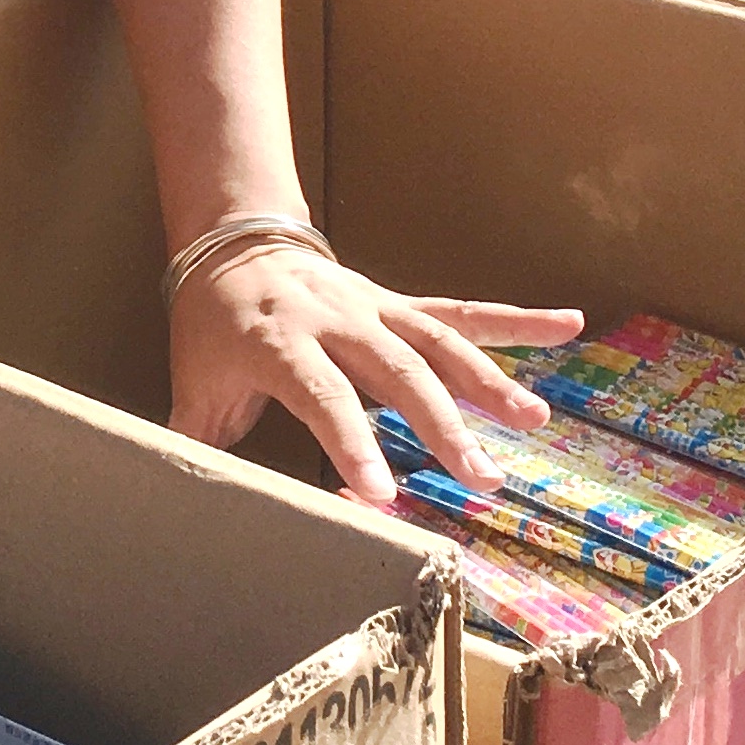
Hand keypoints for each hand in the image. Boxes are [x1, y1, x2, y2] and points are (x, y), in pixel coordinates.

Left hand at [167, 230, 581, 499]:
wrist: (233, 244)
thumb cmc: (213, 326)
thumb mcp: (195, 384)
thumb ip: (195, 444)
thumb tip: (177, 500)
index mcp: (279, 343)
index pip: (321, 396)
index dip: (351, 443)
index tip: (382, 496)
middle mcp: (336, 319)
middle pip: (396, 371)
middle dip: (441, 424)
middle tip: (481, 477)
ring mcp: (374, 307)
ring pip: (438, 341)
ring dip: (489, 381)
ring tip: (534, 421)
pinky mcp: (400, 303)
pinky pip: (462, 311)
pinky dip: (516, 319)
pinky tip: (568, 324)